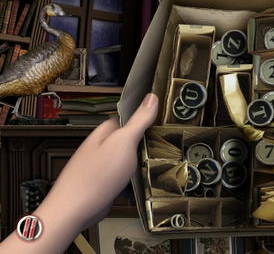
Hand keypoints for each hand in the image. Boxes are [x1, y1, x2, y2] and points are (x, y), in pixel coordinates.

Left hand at [0, 93, 157, 253]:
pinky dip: (133, 177)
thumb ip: (138, 121)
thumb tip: (151, 97)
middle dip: (143, 141)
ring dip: (139, 161)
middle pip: (127, 138)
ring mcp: (101, 166)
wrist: (74, 212)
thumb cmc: (96, 176)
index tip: (162, 118)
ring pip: (126, 158)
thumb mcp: (124, 142)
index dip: (143, 117)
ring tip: (156, 161)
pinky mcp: (103, 184)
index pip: (126, 117)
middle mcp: (100, 147)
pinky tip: (141, 181)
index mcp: (104, 132)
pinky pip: (123, 175)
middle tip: (163, 142)